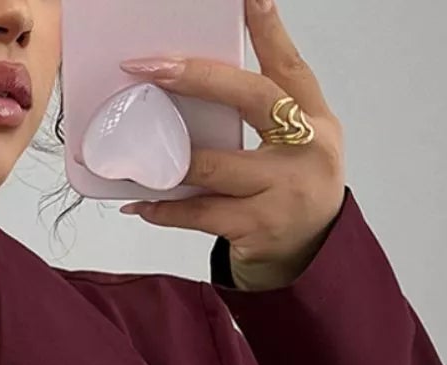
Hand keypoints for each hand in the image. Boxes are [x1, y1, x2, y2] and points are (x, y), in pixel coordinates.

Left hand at [115, 0, 345, 290]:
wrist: (311, 255)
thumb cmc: (293, 189)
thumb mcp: (296, 141)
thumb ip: (265, 110)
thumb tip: (202, 76)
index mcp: (314, 119)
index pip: (290, 65)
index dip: (269, 28)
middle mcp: (305, 149)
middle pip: (251, 98)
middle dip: (198, 78)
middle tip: (151, 67)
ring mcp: (282, 191)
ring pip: (213, 166)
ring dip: (167, 158)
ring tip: (132, 151)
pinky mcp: (257, 229)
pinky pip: (199, 214)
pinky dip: (166, 209)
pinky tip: (142, 203)